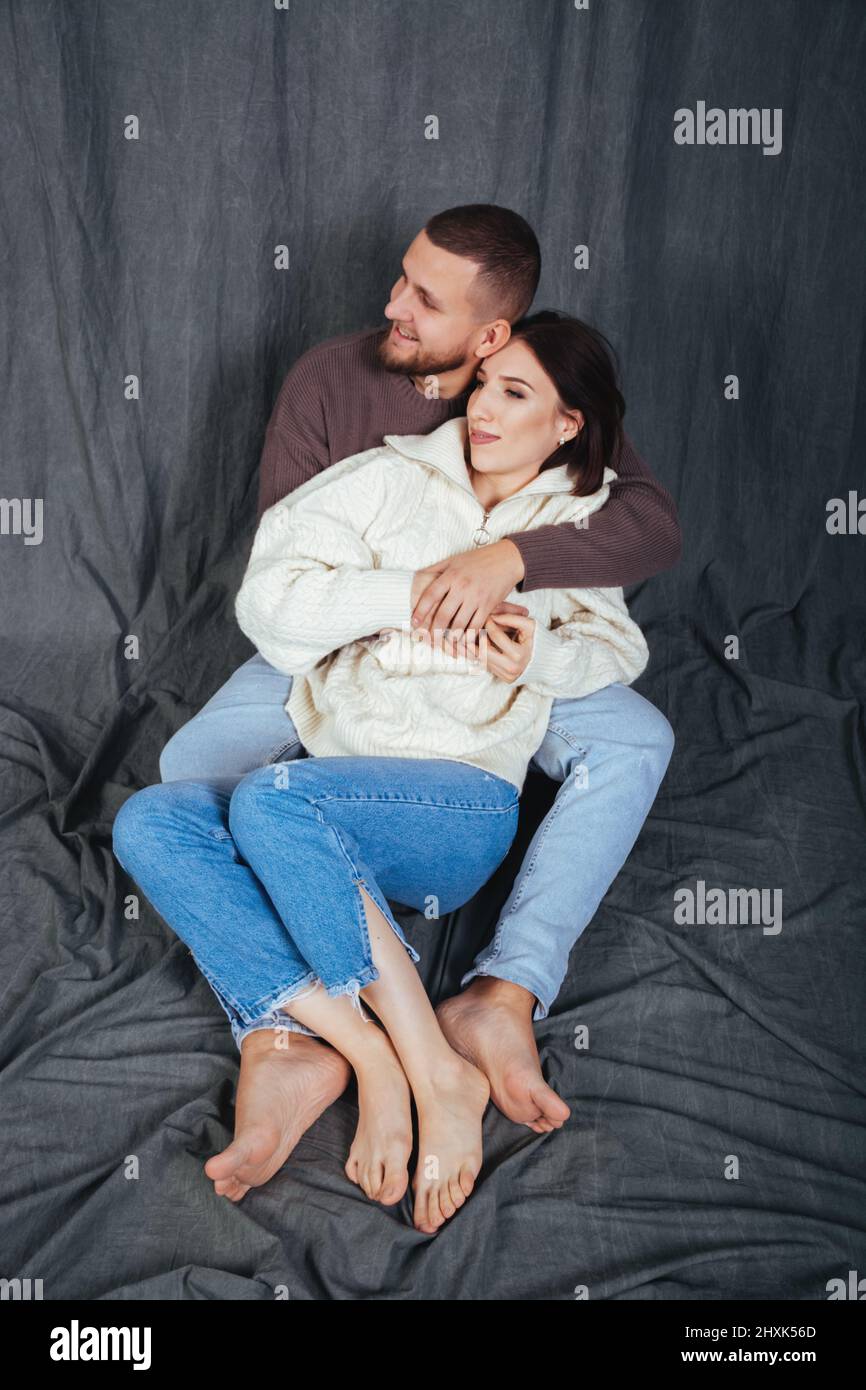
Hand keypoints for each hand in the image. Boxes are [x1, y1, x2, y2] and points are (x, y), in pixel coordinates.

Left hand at [410, 538, 526, 637]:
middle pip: (443, 615)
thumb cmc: (479, 558)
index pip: (430, 596)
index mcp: (451, 575)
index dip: (420, 611)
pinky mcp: (489, 606)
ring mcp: (476, 598)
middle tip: (428, 639)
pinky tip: (463, 641)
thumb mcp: (455, 559)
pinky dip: (468, 636)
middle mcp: (462, 587)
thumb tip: (418, 575)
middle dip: (433, 630)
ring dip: (450, 637)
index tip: (414, 623)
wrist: (507, 559)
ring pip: (459, 624)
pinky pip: (476, 626)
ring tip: (444, 643)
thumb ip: (436, 568)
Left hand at [441, 610, 535, 683]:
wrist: (550, 662)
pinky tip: (473, 644)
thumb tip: (492, 614)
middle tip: (467, 624)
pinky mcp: (503, 679)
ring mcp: (505, 675)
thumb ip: (511, 618)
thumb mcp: (529, 625)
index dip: (488, 622)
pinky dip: (480, 654)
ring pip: (481, 659)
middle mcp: (510, 668)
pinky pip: (486, 664)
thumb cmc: (540, 640)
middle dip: (475, 636)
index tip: (485, 614)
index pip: (495, 635)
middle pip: (483, 650)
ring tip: (466, 633)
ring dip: (473, 646)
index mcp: (518, 655)